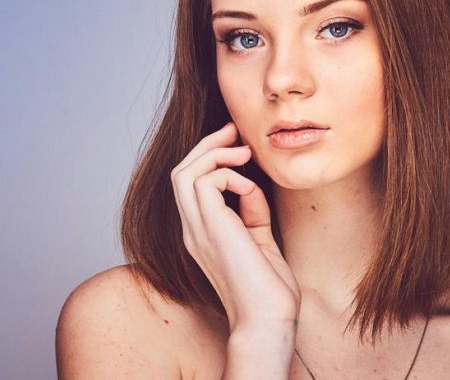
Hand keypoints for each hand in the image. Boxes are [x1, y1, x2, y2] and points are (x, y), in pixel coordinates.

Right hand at [170, 121, 299, 332]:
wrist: (268, 319)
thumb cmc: (268, 290)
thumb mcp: (261, 240)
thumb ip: (252, 213)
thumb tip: (250, 186)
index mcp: (201, 234)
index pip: (190, 185)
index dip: (209, 158)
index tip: (237, 143)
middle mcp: (193, 230)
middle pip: (180, 172)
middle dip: (207, 145)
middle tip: (235, 130)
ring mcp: (197, 230)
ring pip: (184, 173)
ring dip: (213, 154)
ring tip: (243, 152)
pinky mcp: (210, 229)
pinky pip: (204, 183)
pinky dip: (227, 174)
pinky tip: (249, 187)